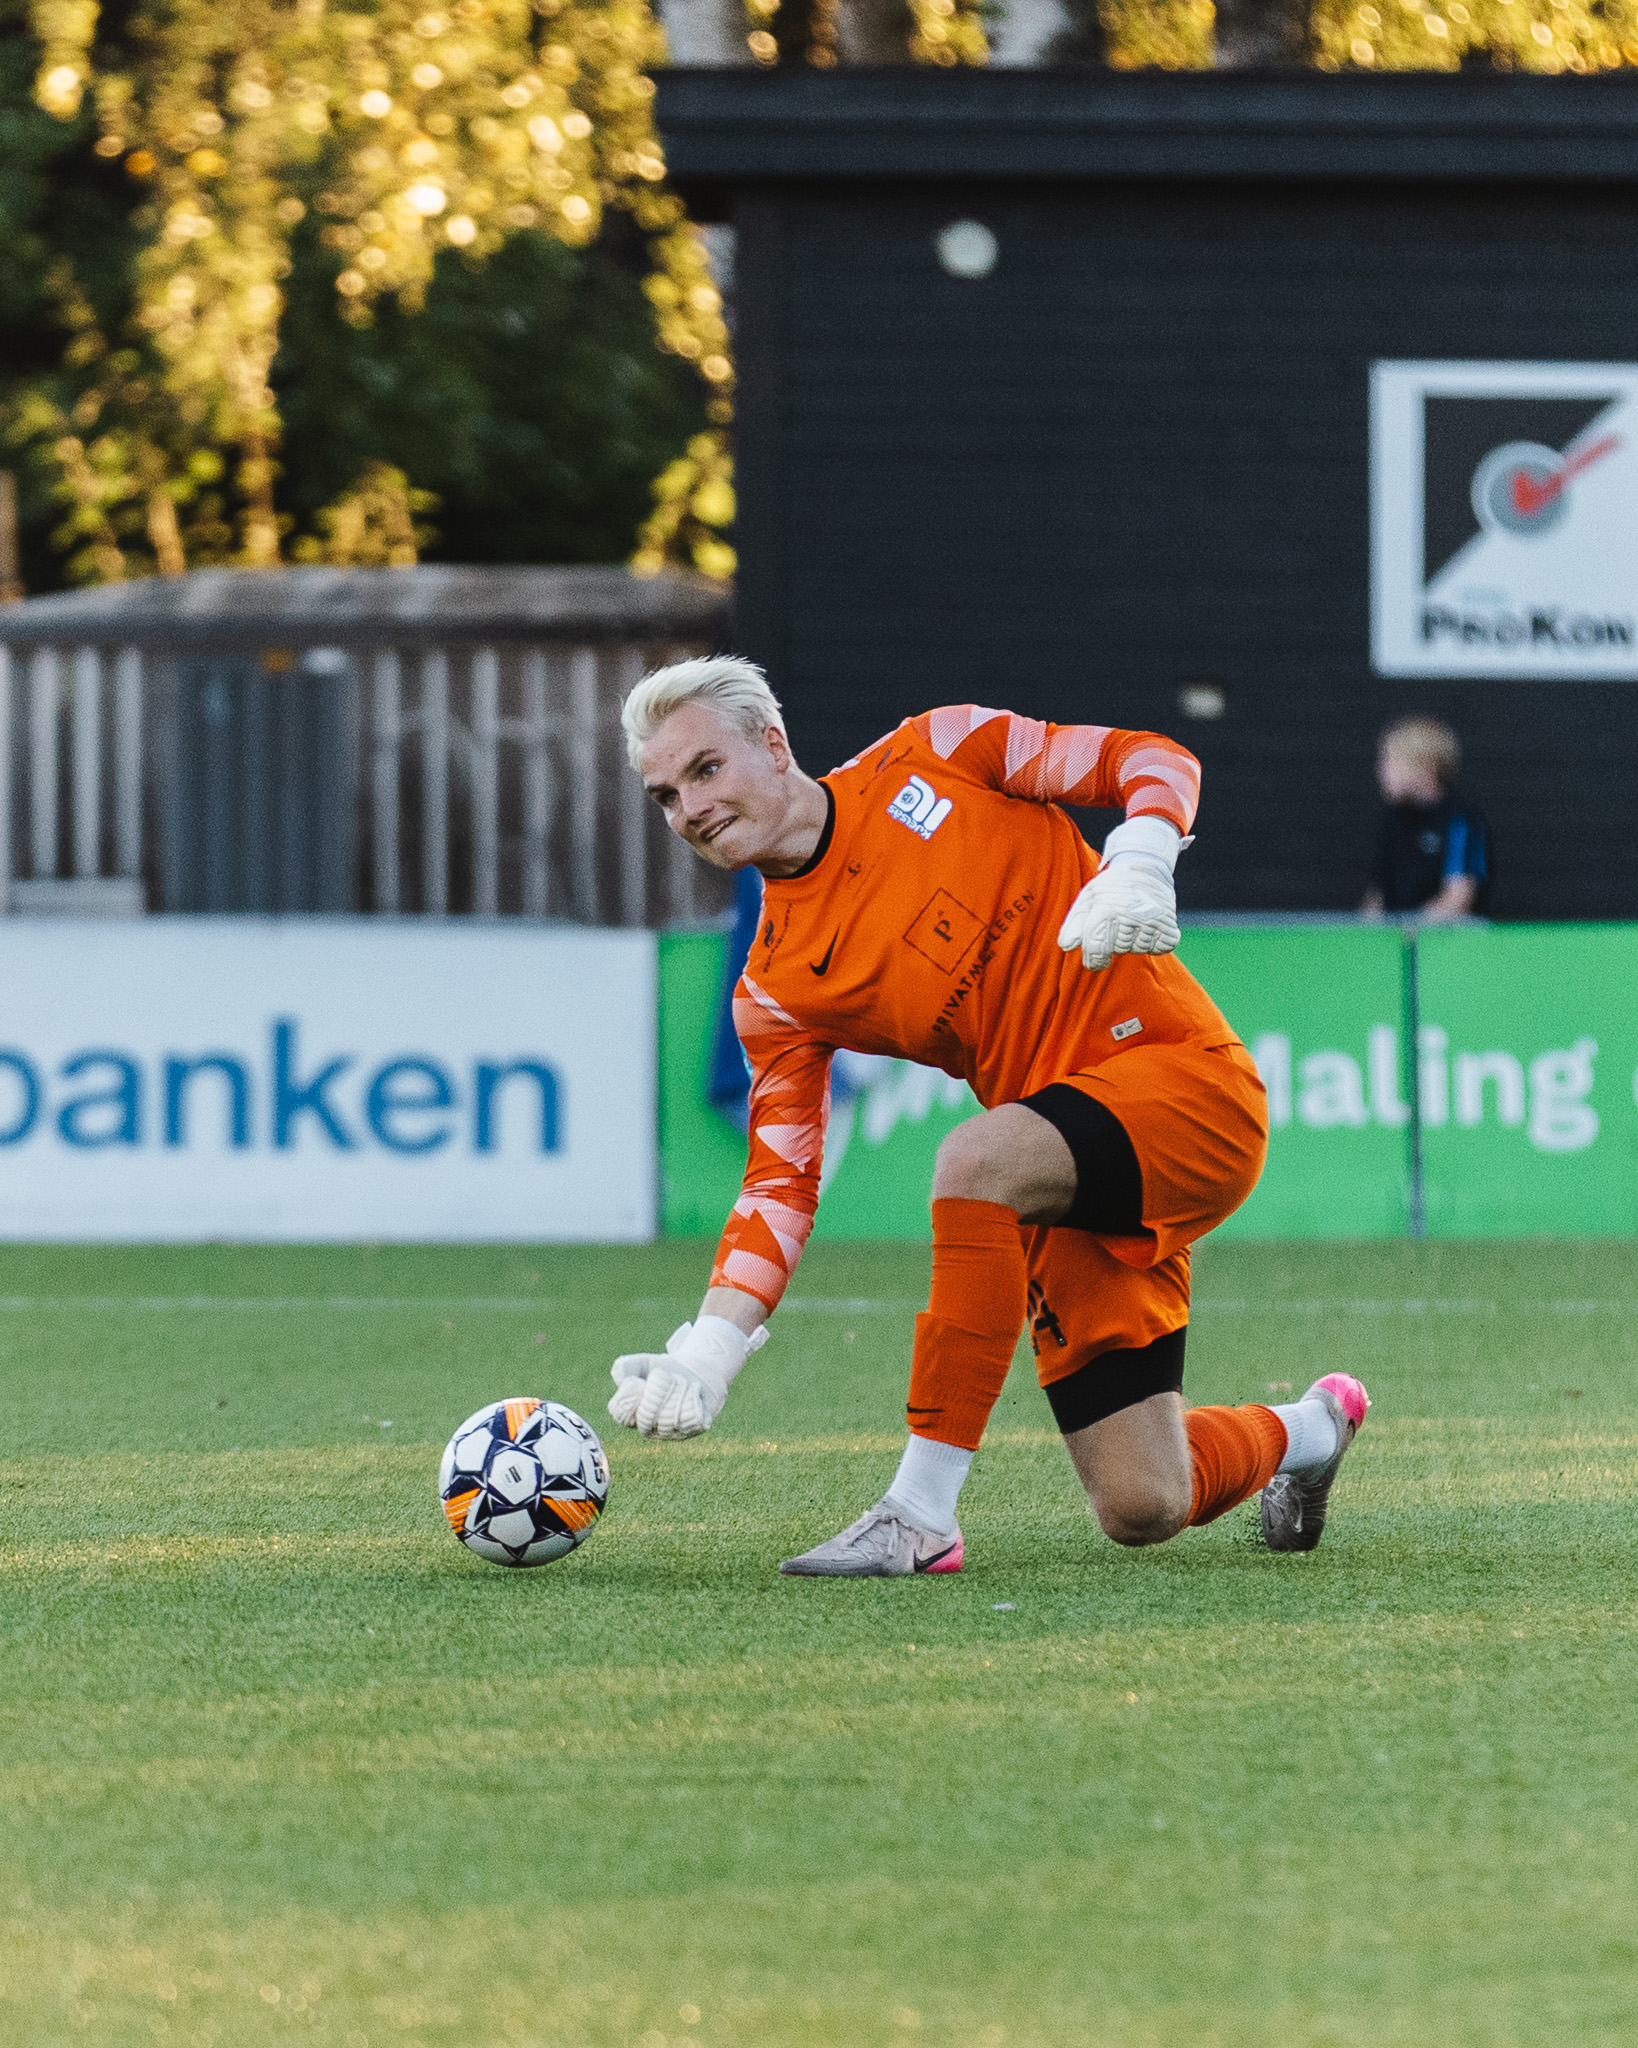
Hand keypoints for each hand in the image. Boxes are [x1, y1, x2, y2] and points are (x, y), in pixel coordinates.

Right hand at [608, 1316, 768, 1438]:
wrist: (699, 1370)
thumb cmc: (666, 1370)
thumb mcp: (644, 1363)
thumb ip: (627, 1367)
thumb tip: (621, 1376)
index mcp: (634, 1416)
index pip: (621, 1416)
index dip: (629, 1397)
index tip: (639, 1381)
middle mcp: (652, 1430)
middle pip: (647, 1417)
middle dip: (658, 1390)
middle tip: (667, 1376)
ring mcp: (675, 1433)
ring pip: (671, 1418)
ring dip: (677, 1389)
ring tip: (681, 1381)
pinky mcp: (696, 1428)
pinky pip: (693, 1418)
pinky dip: (693, 1396)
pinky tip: (694, 1390)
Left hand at [1057, 818, 1184, 972]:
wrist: (1147, 868)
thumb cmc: (1113, 887)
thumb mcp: (1089, 898)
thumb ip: (1074, 923)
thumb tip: (1066, 945)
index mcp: (1107, 908)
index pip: (1097, 946)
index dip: (1093, 959)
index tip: (1094, 962)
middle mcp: (1132, 915)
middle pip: (1118, 950)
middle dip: (1115, 941)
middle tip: (1119, 920)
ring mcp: (1153, 922)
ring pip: (1138, 949)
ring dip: (1134, 940)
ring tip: (1135, 918)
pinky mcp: (1170, 928)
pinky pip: (1158, 948)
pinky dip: (1153, 941)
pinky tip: (1149, 924)